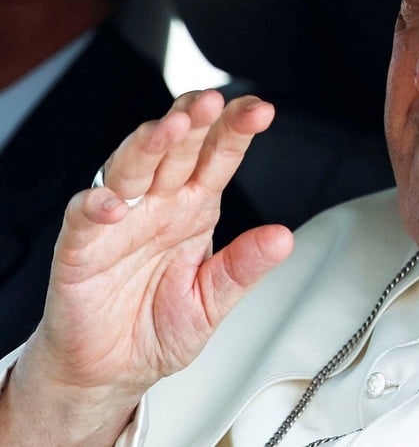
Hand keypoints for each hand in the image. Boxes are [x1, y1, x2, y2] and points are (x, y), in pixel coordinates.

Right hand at [0, 91, 292, 444]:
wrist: (112, 370)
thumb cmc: (158, 328)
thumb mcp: (213, 301)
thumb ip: (244, 268)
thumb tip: (283, 237)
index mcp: (194, 209)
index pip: (217, 158)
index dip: (235, 131)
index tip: (259, 110)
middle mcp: (158, 206)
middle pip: (176, 151)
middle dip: (194, 122)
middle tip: (213, 102)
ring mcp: (119, 223)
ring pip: (131, 169)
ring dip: (149, 145)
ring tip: (171, 127)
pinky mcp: (81, 249)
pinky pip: (85, 219)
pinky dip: (96, 206)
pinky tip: (115, 202)